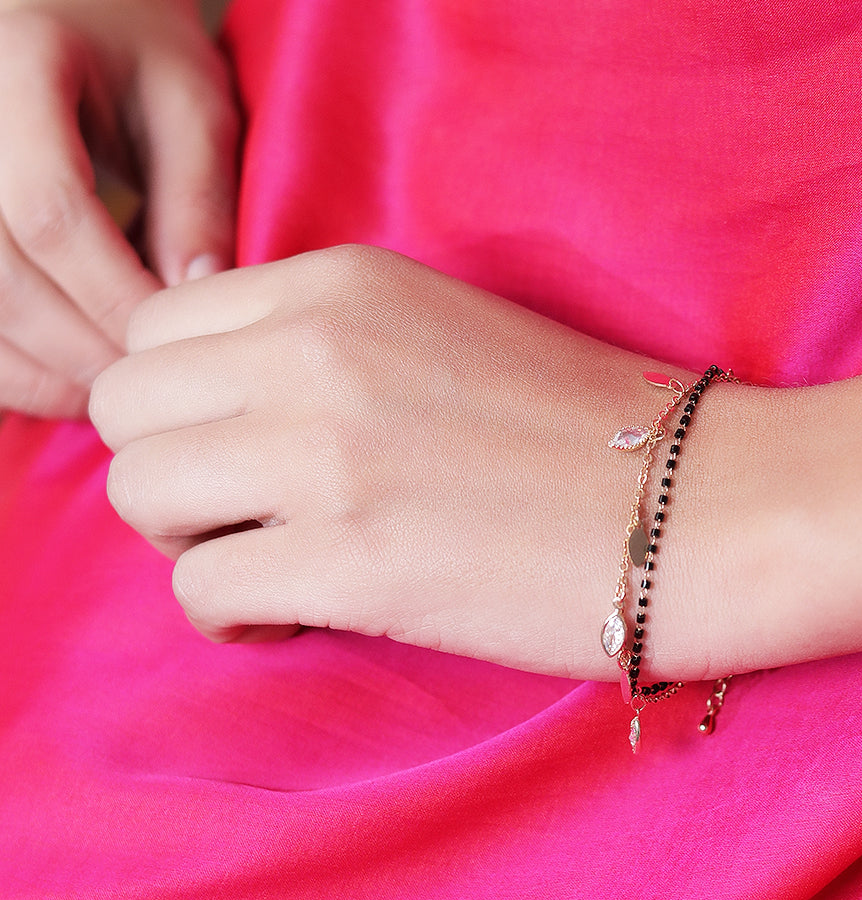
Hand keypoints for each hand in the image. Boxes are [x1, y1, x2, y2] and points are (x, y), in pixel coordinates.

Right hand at [0, 0, 237, 417]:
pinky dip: (8, 368)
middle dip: (76, 342)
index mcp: (21, 66)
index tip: (168, 341)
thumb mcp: (196, 109)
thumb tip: (191, 298)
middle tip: (146, 386)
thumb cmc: (147, 66)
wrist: (77, 26)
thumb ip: (196, 198)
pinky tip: (65, 386)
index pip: (48, 208)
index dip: (110, 291)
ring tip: (111, 395)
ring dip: (37, 369)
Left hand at [89, 245, 732, 678]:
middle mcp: (314, 353)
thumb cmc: (582, 420)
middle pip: (122, 407)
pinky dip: (238, 615)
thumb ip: (317, 335)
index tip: (240, 443)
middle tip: (245, 509)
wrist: (700, 502)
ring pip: (138, 494)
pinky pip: (200, 592)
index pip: (153, 326)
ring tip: (272, 560)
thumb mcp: (436, 326)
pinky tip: (308, 610)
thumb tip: (206, 379)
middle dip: (167, 467)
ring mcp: (327, 457)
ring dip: (190, 540)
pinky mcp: (349, 564)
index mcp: (337, 284)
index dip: (181, 398)